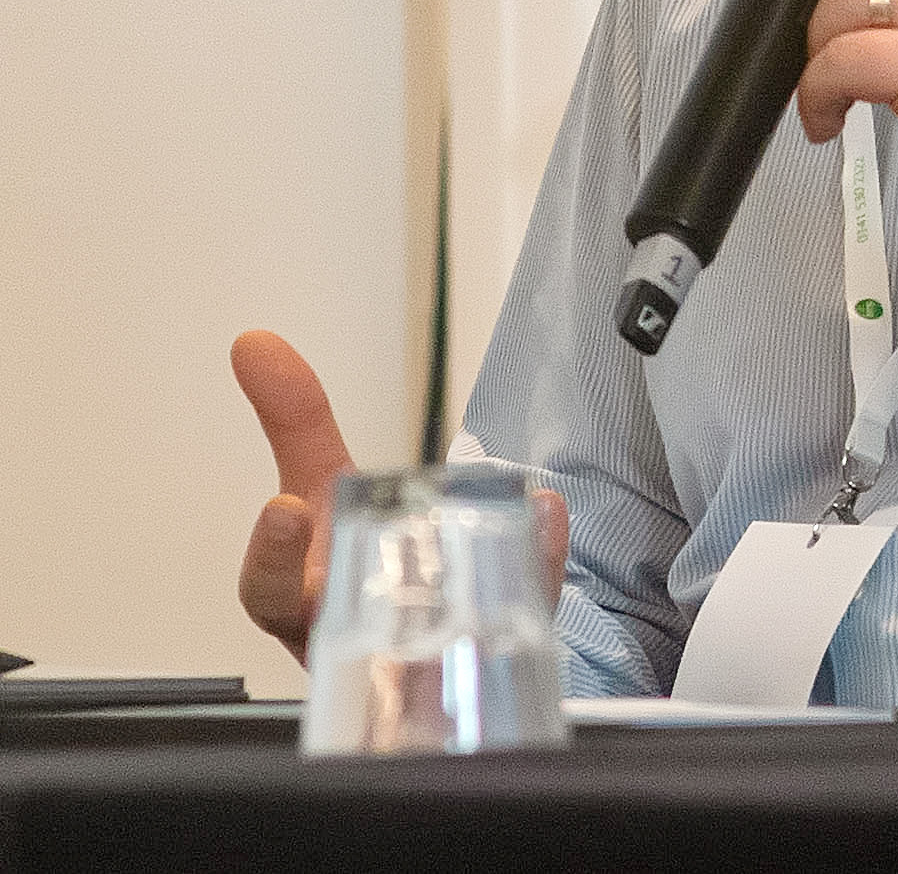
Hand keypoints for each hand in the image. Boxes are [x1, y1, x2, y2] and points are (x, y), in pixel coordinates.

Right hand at [231, 331, 568, 663]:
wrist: (422, 635)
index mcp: (306, 598)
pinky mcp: (491, 648)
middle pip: (346, 632)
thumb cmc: (363, 562)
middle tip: (339, 538)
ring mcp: (426, 651)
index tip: (284, 508)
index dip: (272, 558)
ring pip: (430, 640)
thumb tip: (257, 343)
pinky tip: (544, 513)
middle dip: (344, 590)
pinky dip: (535, 563)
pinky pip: (516, 611)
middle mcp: (359, 632)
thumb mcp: (325, 486)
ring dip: (442, 595)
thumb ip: (296, 422)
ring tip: (459, 553)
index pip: (271, 593)